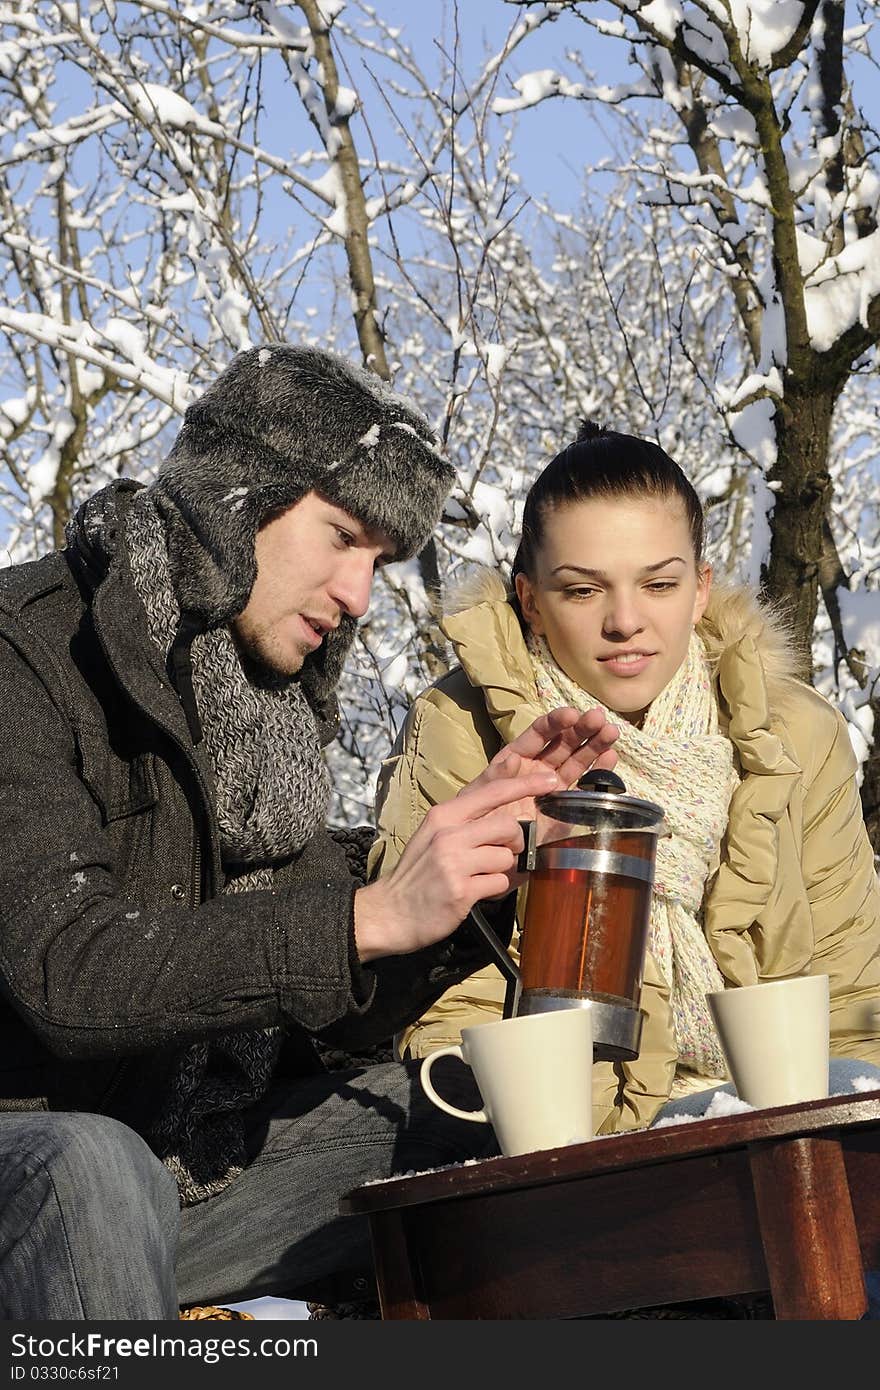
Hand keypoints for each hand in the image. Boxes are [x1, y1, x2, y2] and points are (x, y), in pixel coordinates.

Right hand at [354, 767, 558, 961]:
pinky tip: (479, 891)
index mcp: (443, 815)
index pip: (492, 791)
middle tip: (504, 854)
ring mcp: (454, 862)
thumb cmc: (417, 873)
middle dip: (515, 842)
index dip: (526, 784)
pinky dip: (497, 888)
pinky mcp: (461, 890)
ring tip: (483, 876)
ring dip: (503, 870)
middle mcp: (448, 834)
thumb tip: (506, 814)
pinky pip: (501, 883)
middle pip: (508, 826)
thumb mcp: (434, 835)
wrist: (388, 912)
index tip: (550, 780)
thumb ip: (466, 821)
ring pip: (507, 857)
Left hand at [466, 706, 618, 822]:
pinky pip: (585, 785)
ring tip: (611, 732)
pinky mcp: (566, 807)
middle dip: (581, 728)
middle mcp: (538, 768)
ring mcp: (554, 786)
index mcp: (517, 758)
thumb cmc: (477, 820)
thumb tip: (514, 758)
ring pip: (578, 760)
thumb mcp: (481, 795)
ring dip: (595, 744)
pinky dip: (599, 771)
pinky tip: (610, 757)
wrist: (489, 855)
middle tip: (598, 718)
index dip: (556, 722)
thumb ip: (497, 777)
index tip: (572, 714)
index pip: (539, 734)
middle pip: (563, 742)